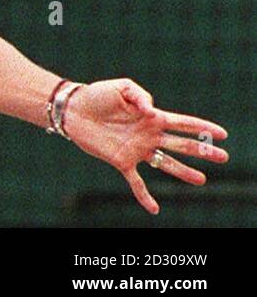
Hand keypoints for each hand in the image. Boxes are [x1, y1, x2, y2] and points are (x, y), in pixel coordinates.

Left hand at [62, 78, 228, 214]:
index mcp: (152, 117)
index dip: (202, 127)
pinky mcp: (121, 160)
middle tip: (223, 157)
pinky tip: (154, 209)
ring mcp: (136, 149)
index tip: (222, 134)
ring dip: (183, 172)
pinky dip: (144, 195)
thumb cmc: (97, 95)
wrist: (73, 110)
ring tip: (202, 180)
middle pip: (181, 144)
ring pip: (165, 163)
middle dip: (203, 150)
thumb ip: (140, 95)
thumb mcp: (121, 87)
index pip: (183, 123)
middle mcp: (149, 135)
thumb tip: (151, 110)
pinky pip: (136, 181)